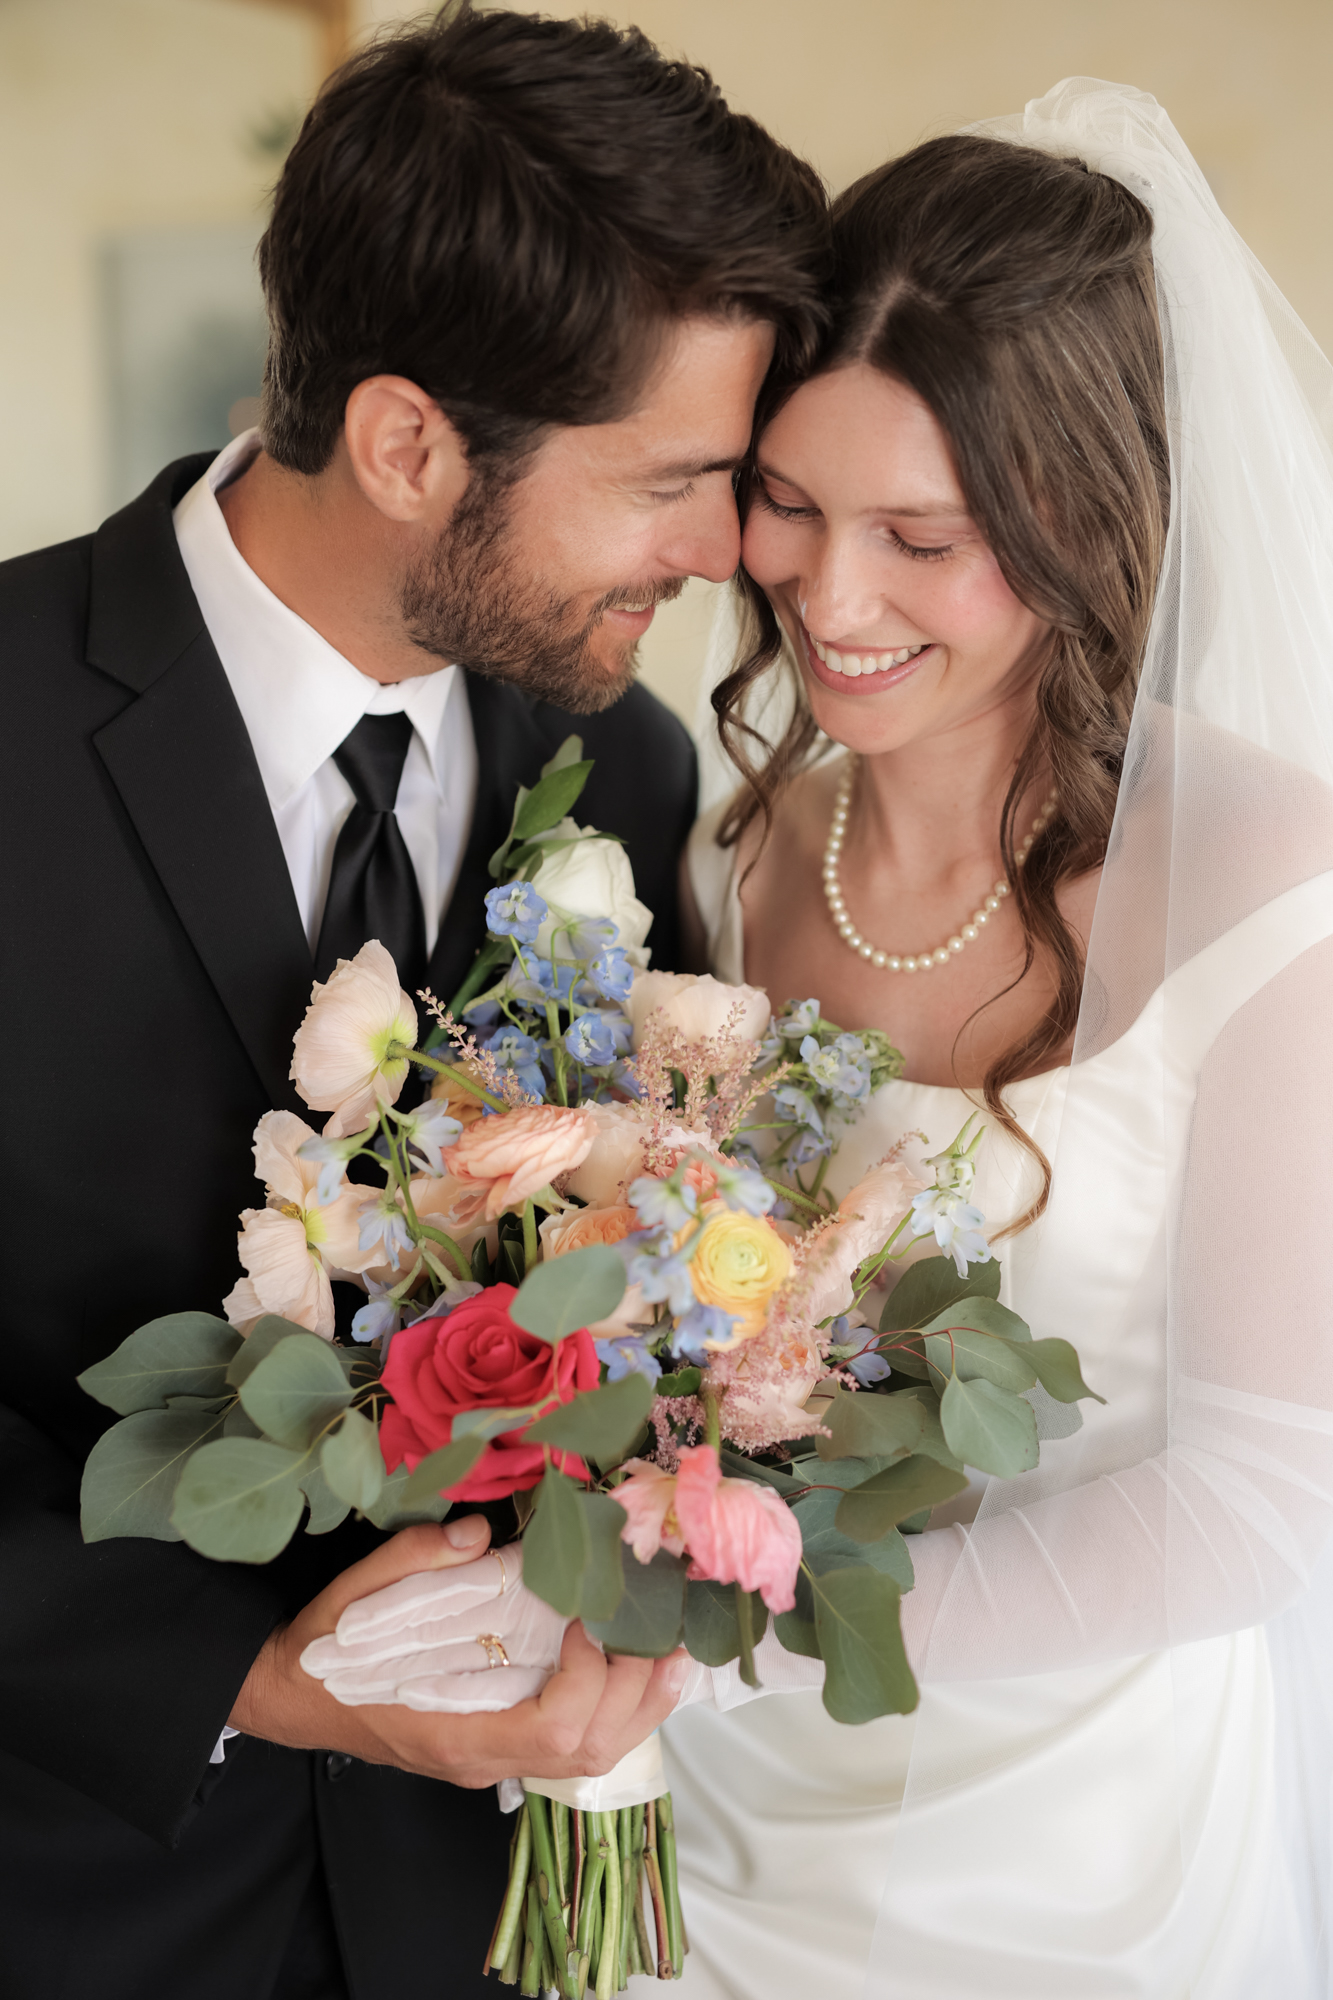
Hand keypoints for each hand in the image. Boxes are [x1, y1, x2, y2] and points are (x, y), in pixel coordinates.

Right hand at [229, 1515, 689, 1789]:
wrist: (295, 1696)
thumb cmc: (327, 1649)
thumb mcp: (356, 1592)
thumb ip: (416, 1560)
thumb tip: (478, 1532)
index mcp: (452, 1731)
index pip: (551, 1730)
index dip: (589, 1678)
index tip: (590, 1617)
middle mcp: (483, 1757)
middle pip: (589, 1750)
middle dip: (639, 1691)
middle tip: (664, 1625)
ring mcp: (495, 1755)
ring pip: (592, 1754)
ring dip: (642, 1703)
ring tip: (673, 1644)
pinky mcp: (502, 1739)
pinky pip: (576, 1739)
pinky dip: (618, 1705)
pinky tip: (636, 1663)